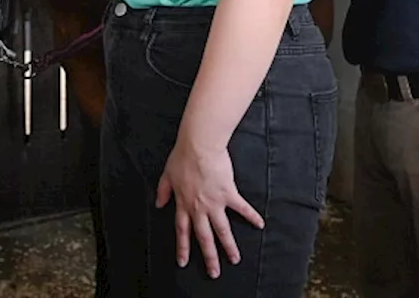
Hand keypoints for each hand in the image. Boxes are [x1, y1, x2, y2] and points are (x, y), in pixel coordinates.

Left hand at [154, 140, 264, 278]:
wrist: (199, 146)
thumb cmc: (183, 157)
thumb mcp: (167, 175)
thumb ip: (163, 191)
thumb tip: (158, 204)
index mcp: (184, 204)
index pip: (182, 231)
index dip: (183, 247)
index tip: (183, 261)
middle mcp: (199, 208)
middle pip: (204, 237)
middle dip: (209, 257)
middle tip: (214, 272)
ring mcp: (215, 202)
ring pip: (222, 230)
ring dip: (229, 246)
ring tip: (235, 259)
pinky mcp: (229, 193)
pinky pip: (242, 208)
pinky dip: (251, 216)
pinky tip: (259, 224)